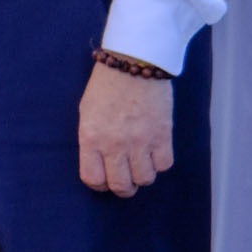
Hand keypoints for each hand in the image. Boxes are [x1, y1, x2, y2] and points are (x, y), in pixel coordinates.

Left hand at [80, 62, 176, 195]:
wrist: (133, 64)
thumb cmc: (106, 86)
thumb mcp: (87, 113)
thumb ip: (92, 139)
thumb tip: (99, 163)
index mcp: (91, 137)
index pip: (92, 178)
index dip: (98, 184)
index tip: (103, 179)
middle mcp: (114, 143)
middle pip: (121, 185)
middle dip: (123, 187)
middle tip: (125, 179)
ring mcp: (140, 141)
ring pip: (144, 179)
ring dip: (142, 175)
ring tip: (140, 163)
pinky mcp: (162, 135)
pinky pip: (164, 165)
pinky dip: (160, 162)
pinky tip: (154, 151)